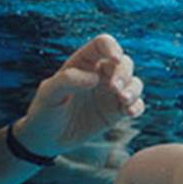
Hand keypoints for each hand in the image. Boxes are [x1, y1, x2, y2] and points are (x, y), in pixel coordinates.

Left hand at [15, 34, 144, 156]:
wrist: (48, 139)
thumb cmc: (45, 111)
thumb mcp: (49, 94)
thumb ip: (67, 80)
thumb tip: (94, 78)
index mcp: (83, 62)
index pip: (103, 44)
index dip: (112, 47)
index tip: (114, 59)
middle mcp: (100, 74)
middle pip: (124, 63)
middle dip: (123, 73)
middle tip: (114, 88)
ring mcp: (111, 93)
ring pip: (134, 82)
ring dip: (133, 89)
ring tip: (123, 100)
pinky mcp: (117, 111)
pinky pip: (136, 104)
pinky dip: (137, 106)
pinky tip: (129, 113)